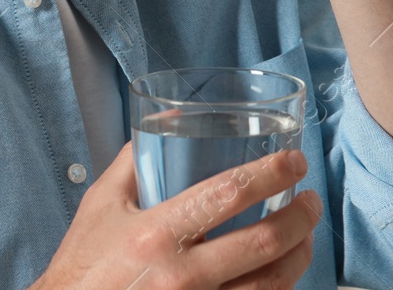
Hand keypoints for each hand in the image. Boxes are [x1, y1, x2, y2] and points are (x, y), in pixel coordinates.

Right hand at [32, 141, 320, 289]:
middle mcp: (181, 275)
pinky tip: (279, 276)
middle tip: (310, 200)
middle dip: (301, 217)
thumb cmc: (83, 265)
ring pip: (270, 285)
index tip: (294, 162)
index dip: (271, 173)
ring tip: (305, 237)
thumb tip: (169, 118)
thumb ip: (135, 161)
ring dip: (299, 257)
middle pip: (264, 243)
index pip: (229, 194)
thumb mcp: (101, 205)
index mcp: (156, 233)